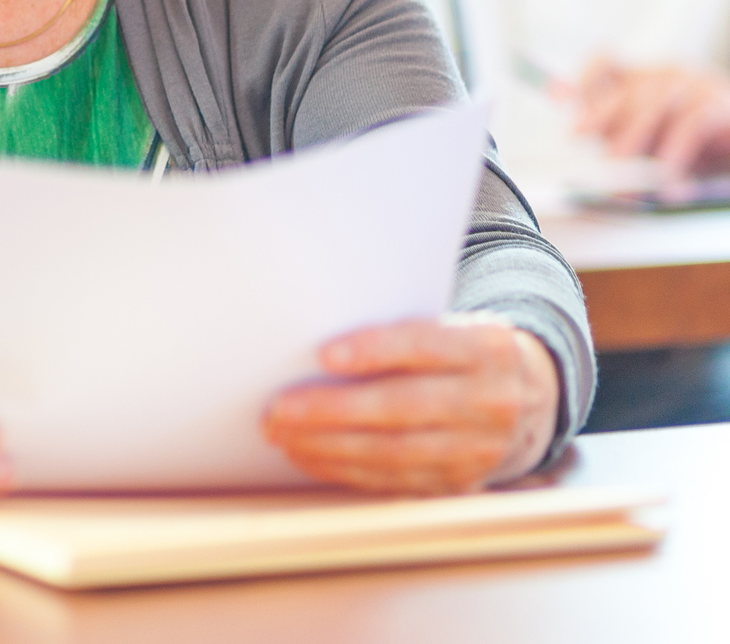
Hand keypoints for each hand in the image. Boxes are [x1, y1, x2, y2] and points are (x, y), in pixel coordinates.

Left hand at [262, 315, 558, 492]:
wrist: (529, 395)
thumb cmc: (462, 350)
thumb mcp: (451, 326)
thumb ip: (402, 333)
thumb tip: (319, 350)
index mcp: (486, 348)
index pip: (424, 345)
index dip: (373, 350)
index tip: (323, 354)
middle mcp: (491, 400)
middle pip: (401, 407)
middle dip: (332, 410)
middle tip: (279, 409)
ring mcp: (479, 448)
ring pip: (394, 451)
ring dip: (328, 446)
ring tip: (283, 434)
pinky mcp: (461, 481)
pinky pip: (395, 480)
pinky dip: (345, 469)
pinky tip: (311, 456)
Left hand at [573, 59, 729, 177]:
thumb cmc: (693, 147)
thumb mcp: (647, 143)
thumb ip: (613, 132)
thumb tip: (575, 126)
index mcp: (643, 79)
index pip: (607, 63)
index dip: (583, 79)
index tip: (561, 102)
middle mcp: (666, 75)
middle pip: (626, 89)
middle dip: (600, 118)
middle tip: (581, 140)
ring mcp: (694, 84)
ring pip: (653, 104)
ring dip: (633, 140)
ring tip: (622, 172)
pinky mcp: (718, 102)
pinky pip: (689, 125)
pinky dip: (674, 156)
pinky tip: (667, 181)